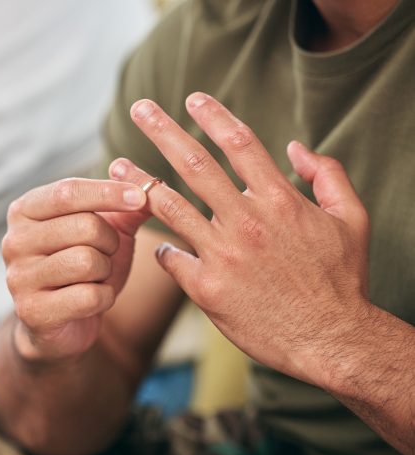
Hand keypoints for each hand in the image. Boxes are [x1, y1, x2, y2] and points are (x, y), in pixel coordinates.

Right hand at [2, 178, 147, 361]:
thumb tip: (149, 182)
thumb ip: (126, 206)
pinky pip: (88, 296)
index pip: (68, 191)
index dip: (108, 192)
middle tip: (106, 253)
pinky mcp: (32, 311)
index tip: (139, 198)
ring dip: (105, 270)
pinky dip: (103, 298)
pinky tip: (92, 300)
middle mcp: (15, 241)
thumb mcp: (105, 230)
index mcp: (25, 211)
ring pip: (87, 261)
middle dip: (110, 240)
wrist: (62, 323)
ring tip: (94, 276)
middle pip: (85, 226)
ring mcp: (19, 277)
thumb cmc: (82, 267)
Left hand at [112, 94, 370, 386]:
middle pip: (195, 165)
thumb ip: (328, 176)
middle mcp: (247, 222)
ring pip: (169, 207)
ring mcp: (223, 256)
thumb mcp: (352, 220)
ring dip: (139, 182)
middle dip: (163, 131)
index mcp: (280, 201)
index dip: (214, 117)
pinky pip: (171, 258)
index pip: (240, 144)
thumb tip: (296, 147)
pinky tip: (155, 244)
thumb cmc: (342, 280)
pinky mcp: (207, 289)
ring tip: (115, 165)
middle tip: (139, 108)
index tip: (192, 99)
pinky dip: (162, 249)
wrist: (331, 341)